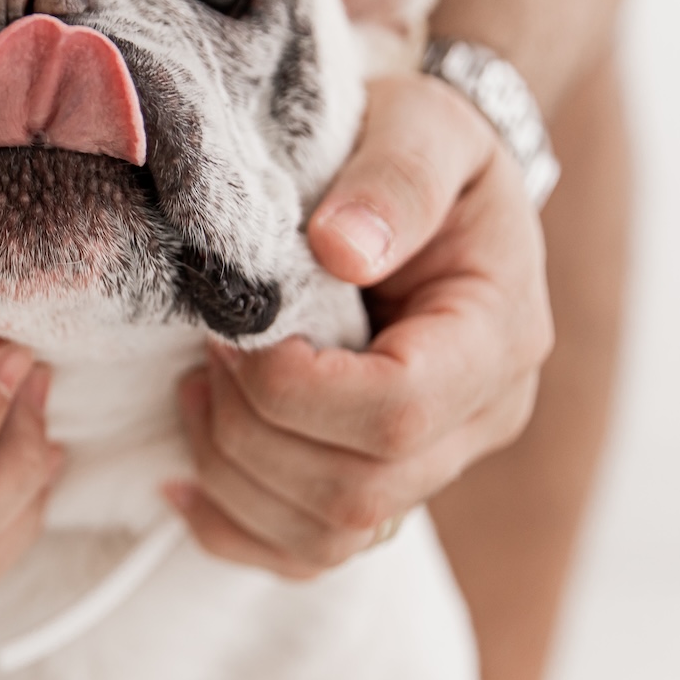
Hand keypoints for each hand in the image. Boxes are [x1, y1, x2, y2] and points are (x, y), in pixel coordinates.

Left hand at [170, 73, 553, 577]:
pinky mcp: (380, 485)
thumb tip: (339, 248)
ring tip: (194, 390)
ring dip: (232, 475)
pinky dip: (232, 528)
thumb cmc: (419, 146)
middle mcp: (481, 419)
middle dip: (250, 431)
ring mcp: (433, 465)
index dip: (295, 387)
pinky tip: (181, 478)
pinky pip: (306, 554)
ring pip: (328, 537)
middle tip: (202, 353)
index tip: (231, 329)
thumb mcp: (421, 125)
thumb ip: (393, 180)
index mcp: (498, 336)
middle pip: (359, 490)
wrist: (423, 181)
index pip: (400, 410)